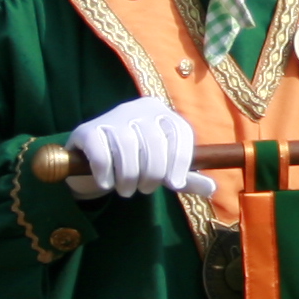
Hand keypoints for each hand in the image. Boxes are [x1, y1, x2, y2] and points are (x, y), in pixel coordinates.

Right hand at [63, 94, 213, 201]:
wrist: (92, 161)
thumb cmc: (136, 162)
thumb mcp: (163, 169)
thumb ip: (186, 178)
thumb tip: (212, 189)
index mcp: (162, 113)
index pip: (180, 132)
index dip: (180, 161)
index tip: (174, 185)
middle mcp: (138, 108)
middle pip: (155, 141)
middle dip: (152, 174)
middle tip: (145, 190)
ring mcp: (111, 117)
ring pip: (127, 148)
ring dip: (129, 177)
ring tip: (127, 190)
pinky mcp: (87, 130)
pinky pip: (101, 154)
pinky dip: (106, 174)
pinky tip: (107, 183)